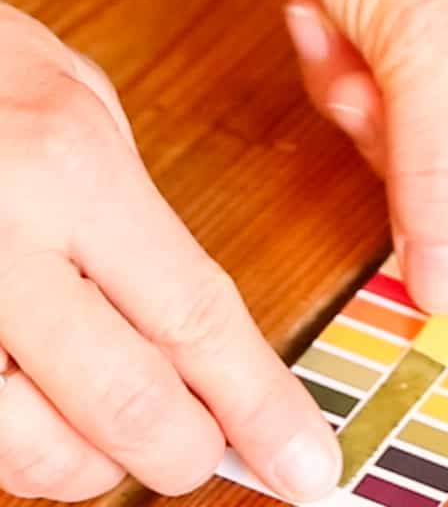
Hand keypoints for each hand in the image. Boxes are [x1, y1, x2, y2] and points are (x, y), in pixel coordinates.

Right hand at [0, 5, 339, 501]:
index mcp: (70, 171)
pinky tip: (41, 403)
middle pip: (127, 404)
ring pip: (37, 452)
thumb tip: (187, 320)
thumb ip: (131, 210)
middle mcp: (2, 247)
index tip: (306, 459)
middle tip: (210, 449)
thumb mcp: (77, 100)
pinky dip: (23, 445)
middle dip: (188, 450)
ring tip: (115, 422)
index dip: (260, 401)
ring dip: (98, 459)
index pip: (194, 315)